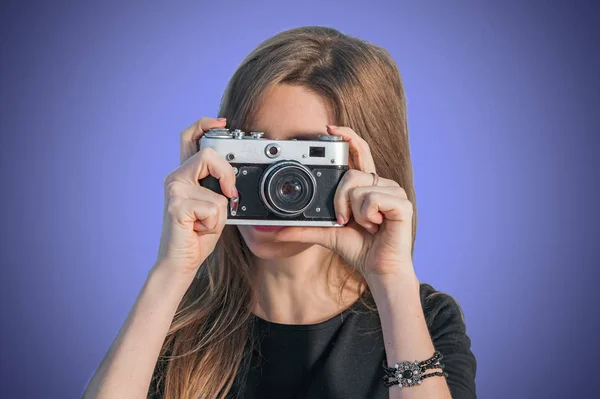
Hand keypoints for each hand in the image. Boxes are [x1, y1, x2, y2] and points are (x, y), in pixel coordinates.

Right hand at [155, 117, 236, 276]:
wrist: (180, 262)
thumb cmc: (197, 235)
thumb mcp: (214, 205)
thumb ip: (219, 186)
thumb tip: (232, 178)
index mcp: (185, 175)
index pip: (190, 138)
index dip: (205, 124)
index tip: (222, 123)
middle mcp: (176, 178)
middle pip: (209, 155)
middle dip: (227, 174)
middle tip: (229, 194)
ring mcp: (174, 191)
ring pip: (216, 187)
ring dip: (220, 209)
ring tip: (205, 221)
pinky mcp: (177, 206)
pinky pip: (213, 208)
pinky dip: (214, 224)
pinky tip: (199, 230)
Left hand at [273, 125, 415, 279]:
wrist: (378, 269)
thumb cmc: (359, 249)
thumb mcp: (328, 235)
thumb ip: (305, 229)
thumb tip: (278, 231)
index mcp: (367, 186)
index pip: (359, 151)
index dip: (348, 136)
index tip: (330, 128)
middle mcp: (382, 184)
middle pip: (352, 173)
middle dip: (340, 199)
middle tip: (344, 219)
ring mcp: (394, 191)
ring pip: (359, 188)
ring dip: (355, 213)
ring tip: (367, 226)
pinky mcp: (402, 203)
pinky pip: (371, 200)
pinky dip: (367, 217)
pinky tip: (376, 226)